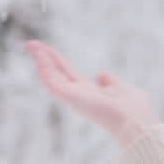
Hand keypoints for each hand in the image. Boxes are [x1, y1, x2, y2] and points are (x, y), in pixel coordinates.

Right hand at [23, 40, 160, 144]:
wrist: (134, 120)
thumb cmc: (133, 109)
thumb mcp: (122, 89)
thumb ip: (111, 82)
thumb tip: (102, 75)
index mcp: (88, 92)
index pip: (69, 73)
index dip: (58, 61)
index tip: (47, 50)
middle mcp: (77, 94)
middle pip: (56, 72)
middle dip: (44, 57)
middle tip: (30, 44)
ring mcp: (72, 96)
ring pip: (51, 75)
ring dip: (41, 60)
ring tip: (31, 45)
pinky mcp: (69, 97)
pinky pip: (52, 81)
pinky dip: (44, 68)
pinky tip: (40, 56)